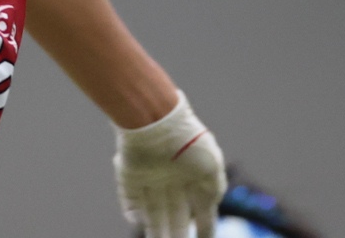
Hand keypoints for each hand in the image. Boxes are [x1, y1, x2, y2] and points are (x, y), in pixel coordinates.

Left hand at [113, 92, 224, 237]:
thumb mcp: (212, 166)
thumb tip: (213, 206)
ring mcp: (151, 178)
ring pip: (154, 213)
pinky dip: (132, 213)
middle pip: (176, 215)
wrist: (155, 119)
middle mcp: (174, 180)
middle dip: (177, 234)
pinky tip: (137, 221)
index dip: (205, 228)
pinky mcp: (129, 175)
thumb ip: (215, 188)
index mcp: (195, 177)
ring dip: (156, 232)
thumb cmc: (188, 141)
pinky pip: (130, 200)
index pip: (202, 210)